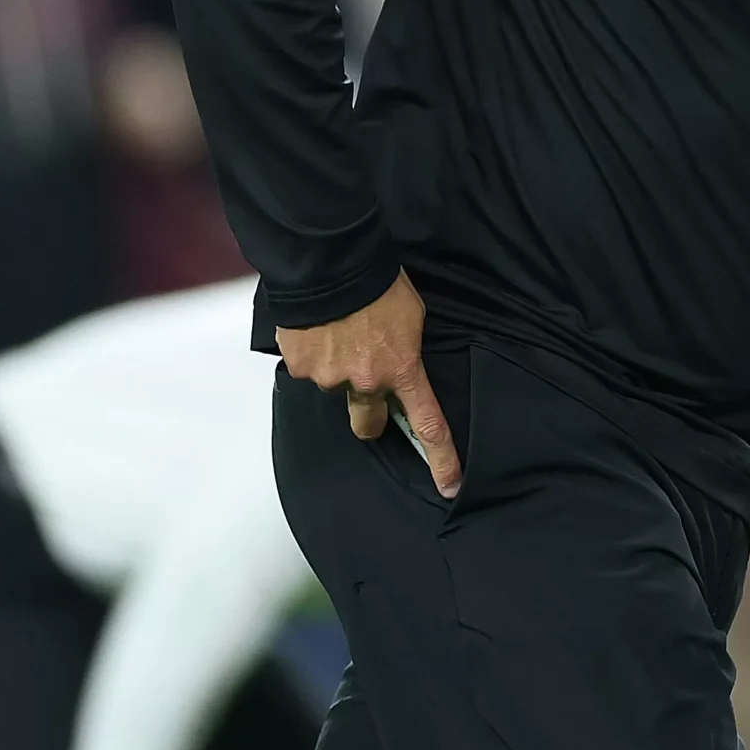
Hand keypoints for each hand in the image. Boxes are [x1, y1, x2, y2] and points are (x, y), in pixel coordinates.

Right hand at [276, 269, 460, 497]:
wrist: (333, 264)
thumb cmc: (379, 282)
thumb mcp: (412, 318)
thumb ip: (404, 353)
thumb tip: (393, 364)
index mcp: (401, 370)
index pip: (427, 424)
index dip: (441, 459)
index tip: (449, 485)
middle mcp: (365, 383)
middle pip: (368, 424)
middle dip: (370, 415)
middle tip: (367, 387)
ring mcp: (329, 378)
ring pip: (334, 387)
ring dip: (338, 369)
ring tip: (339, 332)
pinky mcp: (300, 366)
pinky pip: (308, 367)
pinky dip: (313, 353)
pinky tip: (318, 328)